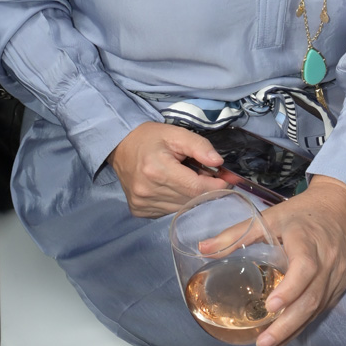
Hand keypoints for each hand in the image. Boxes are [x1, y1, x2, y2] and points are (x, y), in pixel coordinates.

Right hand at [109, 122, 228, 216]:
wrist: (121, 146)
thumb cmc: (151, 137)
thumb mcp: (176, 133)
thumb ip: (199, 146)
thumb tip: (218, 163)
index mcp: (157, 169)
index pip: (196, 188)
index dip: (215, 185)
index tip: (224, 178)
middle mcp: (148, 191)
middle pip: (190, 200)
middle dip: (204, 190)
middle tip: (205, 175)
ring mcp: (142, 203)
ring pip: (180, 209)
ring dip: (190, 197)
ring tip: (186, 179)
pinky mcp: (139, 211)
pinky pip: (168, 212)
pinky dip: (176, 202)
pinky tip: (173, 188)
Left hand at [255, 176, 345, 345]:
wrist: (343, 206)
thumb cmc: (305, 212)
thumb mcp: (271, 216)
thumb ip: (238, 233)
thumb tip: (204, 247)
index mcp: (307, 239)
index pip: (304, 268)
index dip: (290, 289)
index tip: (270, 306)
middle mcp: (326, 260)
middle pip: (311, 298)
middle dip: (286, 325)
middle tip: (263, 343)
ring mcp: (336, 276)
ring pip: (317, 309)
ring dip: (293, 331)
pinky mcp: (340, 285)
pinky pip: (322, 309)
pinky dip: (303, 324)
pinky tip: (286, 335)